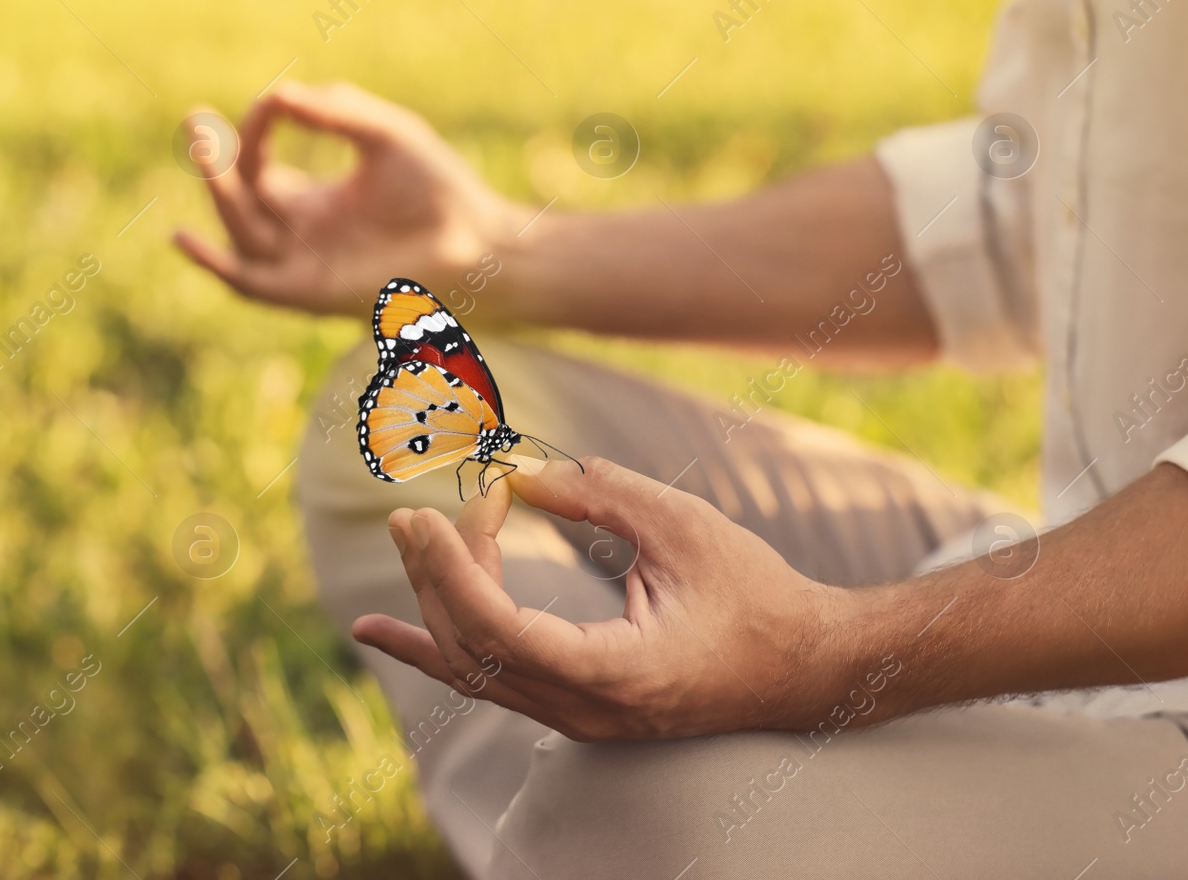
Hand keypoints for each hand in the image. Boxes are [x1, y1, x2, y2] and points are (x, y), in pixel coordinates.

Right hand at [172, 81, 527, 315]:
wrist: (477, 242)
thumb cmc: (441, 190)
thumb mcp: (385, 135)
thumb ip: (333, 112)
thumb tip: (278, 94)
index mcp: (316, 205)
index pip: (260, 169)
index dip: (255, 132)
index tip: (272, 103)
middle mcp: (302, 238)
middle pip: (238, 202)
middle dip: (214, 164)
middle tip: (194, 121)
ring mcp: (304, 265)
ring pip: (241, 234)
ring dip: (219, 194)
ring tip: (207, 151)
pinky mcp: (310, 292)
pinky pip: (250, 284)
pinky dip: (214, 265)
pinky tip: (184, 236)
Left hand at [351, 457, 850, 740]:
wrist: (807, 667)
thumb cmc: (756, 595)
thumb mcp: (682, 527)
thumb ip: (599, 495)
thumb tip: (518, 470)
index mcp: (616, 674)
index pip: (500, 633)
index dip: (456, 569)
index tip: (439, 512)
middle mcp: (586, 711)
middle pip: (474, 649)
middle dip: (435, 574)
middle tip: (415, 511)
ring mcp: (577, 718)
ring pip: (473, 669)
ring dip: (432, 601)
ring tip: (405, 541)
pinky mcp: (573, 705)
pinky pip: (488, 680)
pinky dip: (433, 647)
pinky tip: (380, 631)